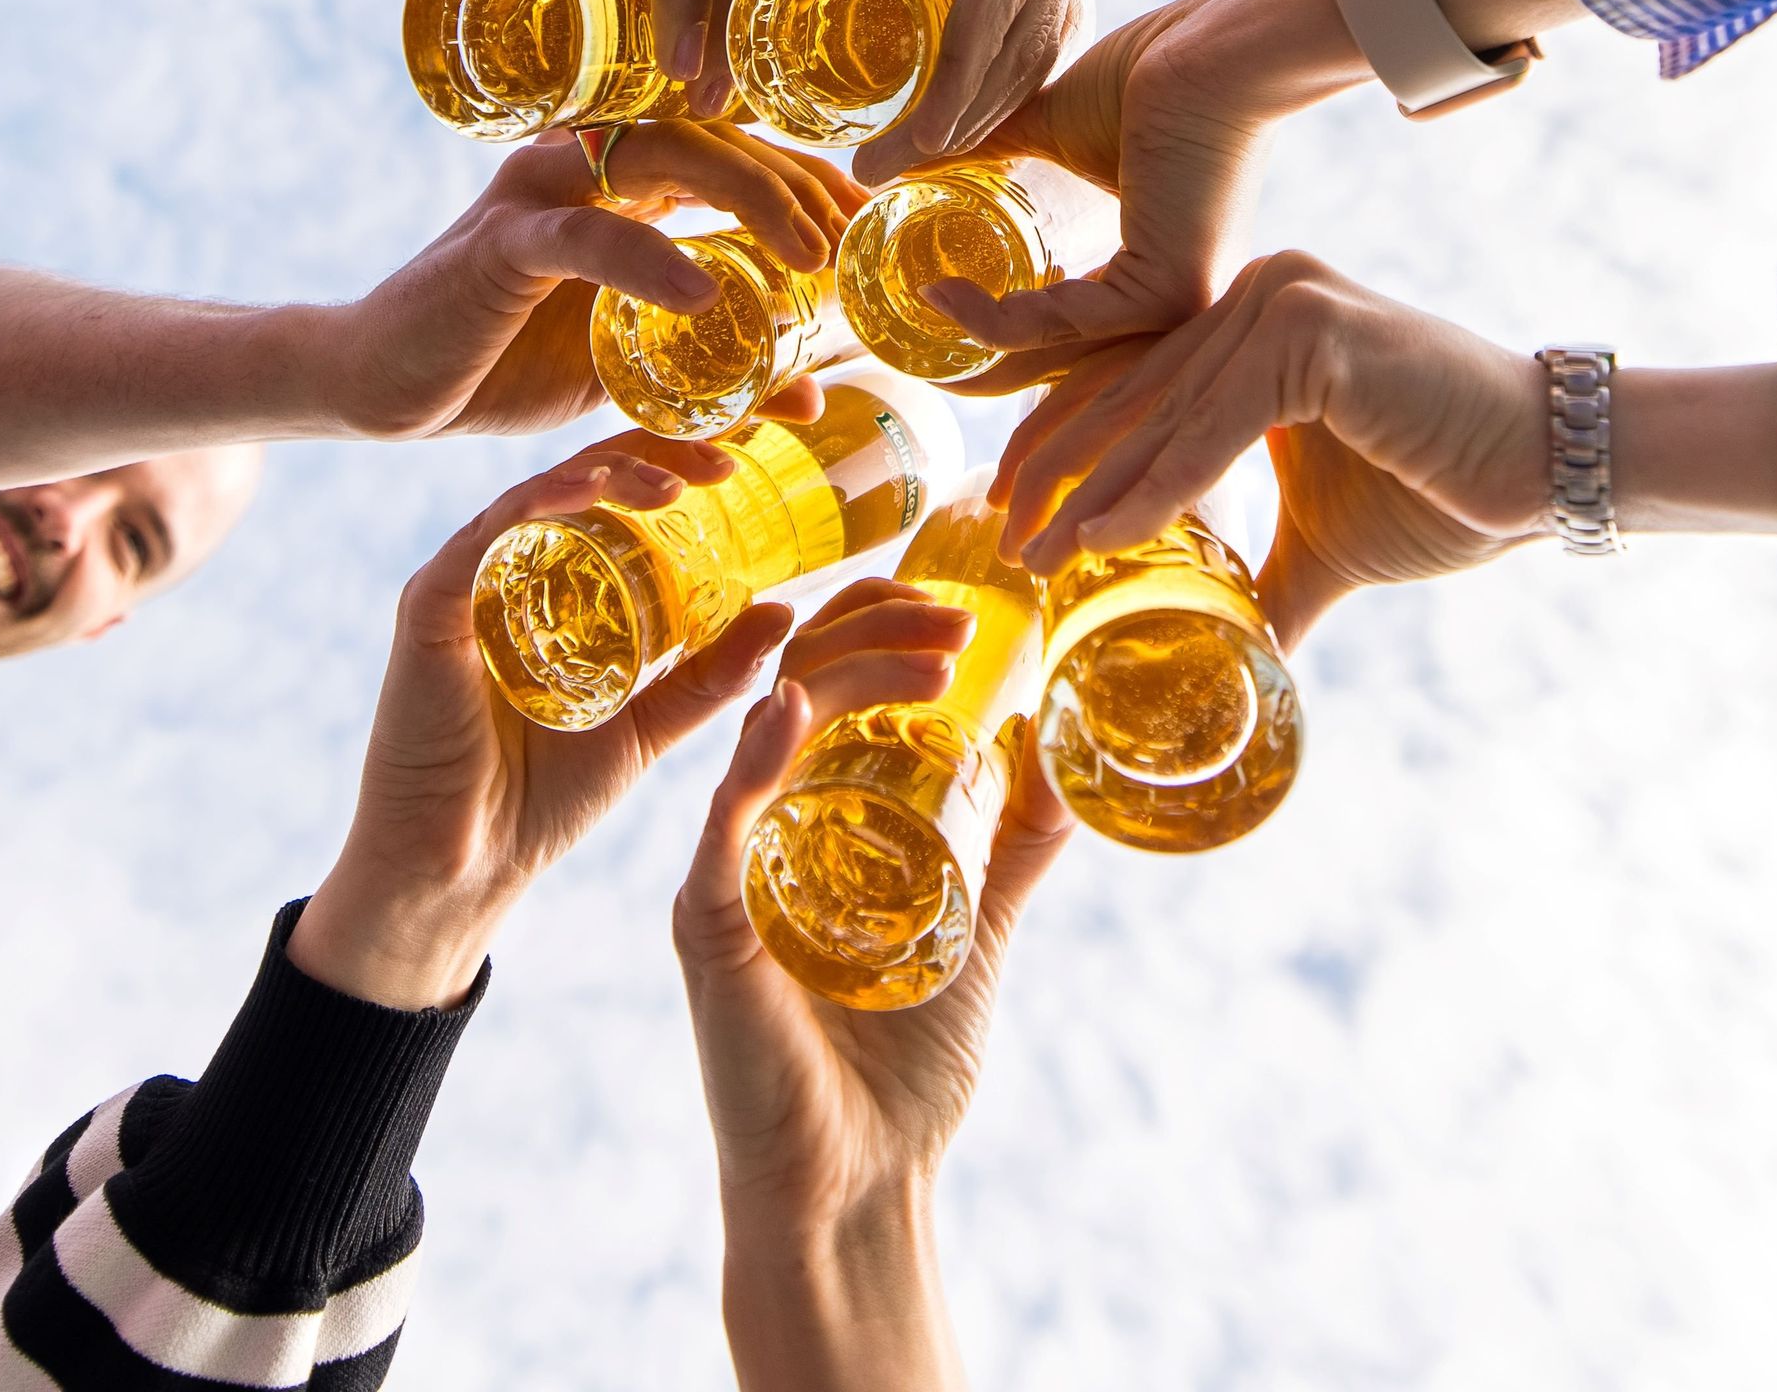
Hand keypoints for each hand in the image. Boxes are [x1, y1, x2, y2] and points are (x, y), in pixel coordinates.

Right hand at [292, 442, 820, 1009]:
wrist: (468, 867)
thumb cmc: (542, 796)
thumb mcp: (648, 725)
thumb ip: (708, 676)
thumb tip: (782, 613)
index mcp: (555, 585)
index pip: (619, 501)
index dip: (678, 467)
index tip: (748, 461)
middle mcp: (508, 568)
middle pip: (584, 480)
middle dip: (657, 455)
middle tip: (727, 460)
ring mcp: (465, 581)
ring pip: (540, 494)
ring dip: (611, 473)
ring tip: (677, 482)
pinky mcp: (429, 605)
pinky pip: (484, 534)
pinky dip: (538, 502)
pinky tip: (589, 490)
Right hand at [325, 124, 864, 439]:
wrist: (383, 386)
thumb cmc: (507, 364)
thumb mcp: (629, 367)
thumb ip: (709, 366)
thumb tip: (811, 397)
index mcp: (621, 180)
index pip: (735, 147)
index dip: (811, 179)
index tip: (873, 229)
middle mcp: (585, 163)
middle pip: (716, 135)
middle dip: (799, 182)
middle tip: (858, 242)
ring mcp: (540, 193)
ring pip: (661, 156)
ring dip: (747, 198)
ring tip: (810, 257)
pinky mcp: (497, 244)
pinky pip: (584, 236)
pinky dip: (649, 259)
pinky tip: (706, 290)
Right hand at [673, 624, 1071, 1391]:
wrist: (860, 1183)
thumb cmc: (902, 1065)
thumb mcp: (978, 922)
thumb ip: (1010, 843)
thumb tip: (1068, 758)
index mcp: (810, 812)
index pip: (831, 678)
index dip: (889, 622)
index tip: (971, 593)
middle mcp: (760, 824)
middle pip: (798, 679)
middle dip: (879, 629)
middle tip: (964, 613)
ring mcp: (728, 870)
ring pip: (764, 729)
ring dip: (843, 671)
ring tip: (927, 649)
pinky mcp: (708, 926)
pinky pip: (720, 826)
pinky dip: (753, 762)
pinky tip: (788, 712)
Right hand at [792, 0, 1096, 169]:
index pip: (999, 24)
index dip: (949, 96)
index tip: (879, 152)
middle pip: (1019, 53)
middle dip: (956, 133)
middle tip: (880, 191)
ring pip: (1014, 39)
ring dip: (953, 120)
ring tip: (882, 176)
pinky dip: (960, 66)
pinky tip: (915, 118)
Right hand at [941, 0, 1371, 363]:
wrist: (1217, 50)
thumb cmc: (1157, 73)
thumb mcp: (1055, 127)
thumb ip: (989, 151)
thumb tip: (901, 155)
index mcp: (1155, 269)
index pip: (1069, 326)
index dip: (996, 327)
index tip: (932, 307)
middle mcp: (1170, 301)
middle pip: (1058, 354)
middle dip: (980, 364)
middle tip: (913, 347)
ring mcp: (1175, 306)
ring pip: (1055, 344)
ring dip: (978, 338)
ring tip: (920, 304)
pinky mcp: (1168, 295)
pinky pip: (1063, 324)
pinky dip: (997, 317)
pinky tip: (946, 292)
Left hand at [992, 252, 1551, 641]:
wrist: (1551, 471)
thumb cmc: (1450, 492)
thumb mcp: (1325, 543)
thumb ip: (1263, 579)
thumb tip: (1233, 656)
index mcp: (1254, 323)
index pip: (1134, 377)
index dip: (1064, 440)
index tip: (1009, 503)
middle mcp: (1262, 294)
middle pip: (1131, 387)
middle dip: (1056, 466)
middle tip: (1000, 534)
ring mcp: (1287, 301)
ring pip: (1164, 410)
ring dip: (1092, 487)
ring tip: (1037, 550)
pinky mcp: (1316, 332)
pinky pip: (1216, 422)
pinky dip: (1158, 484)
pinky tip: (1106, 536)